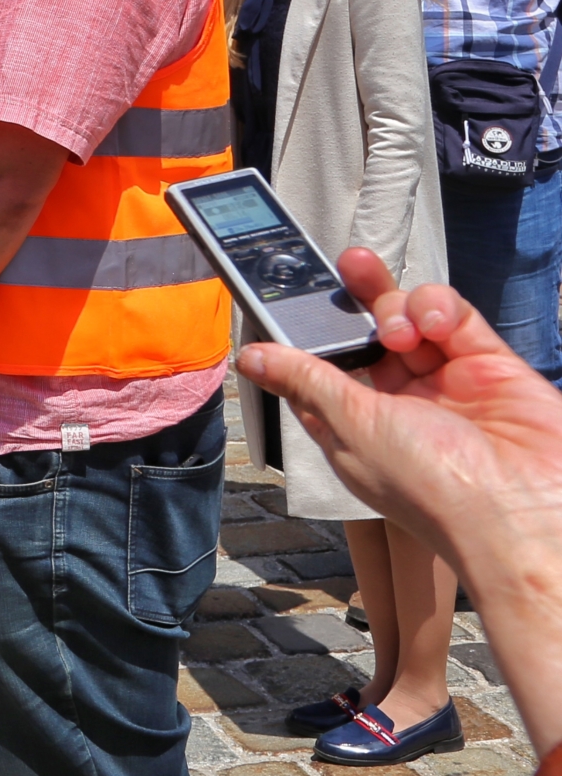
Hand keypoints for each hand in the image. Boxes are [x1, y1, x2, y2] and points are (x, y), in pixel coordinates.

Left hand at [240, 249, 561, 573]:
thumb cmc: (430, 487)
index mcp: (357, 426)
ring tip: (400, 331)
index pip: (320, 367)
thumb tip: (253, 358)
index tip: (286, 295)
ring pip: (410, 318)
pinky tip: (434, 324)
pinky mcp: (490, 365)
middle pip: (367, 334)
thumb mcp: (351, 427)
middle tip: (346, 264)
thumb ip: (306, 381)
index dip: (304, 333)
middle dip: (355, 298)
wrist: (522, 510)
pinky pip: (456, 317)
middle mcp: (400, 403)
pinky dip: (440, 308)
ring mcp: (446, 382)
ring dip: (397, 307)